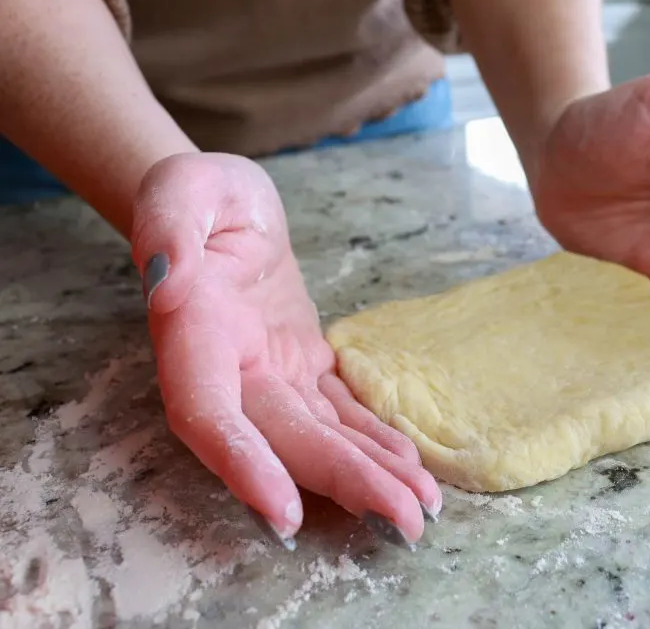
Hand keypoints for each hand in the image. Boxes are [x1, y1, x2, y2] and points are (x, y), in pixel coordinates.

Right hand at [131, 153, 440, 544]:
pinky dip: (372, 441)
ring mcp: (270, 373)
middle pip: (283, 440)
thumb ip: (169, 227)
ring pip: (317, 435)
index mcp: (194, 331)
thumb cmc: (200, 193)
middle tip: (405, 524)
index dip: (243, 463)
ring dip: (368, 476)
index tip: (284, 510)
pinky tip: (410, 468)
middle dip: (341, 483)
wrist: (226, 209)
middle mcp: (230, 368)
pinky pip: (338, 411)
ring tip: (420, 508)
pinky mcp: (302, 366)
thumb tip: (168, 278)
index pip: (209, 413)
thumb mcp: (185, 188)